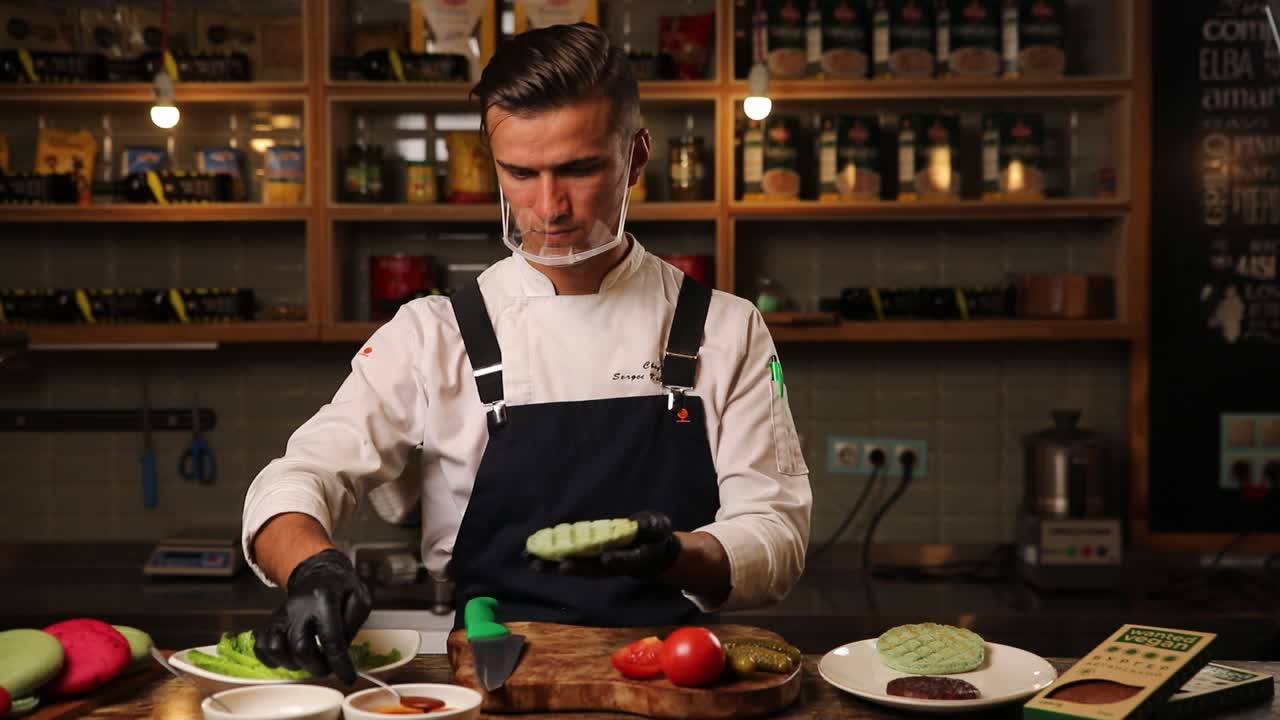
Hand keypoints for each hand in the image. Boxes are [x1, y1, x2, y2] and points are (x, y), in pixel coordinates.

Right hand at [254, 548, 371, 683]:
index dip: (340, 663)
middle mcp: (298, 607)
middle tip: (328, 668)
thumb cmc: (341, 587)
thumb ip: (354, 620)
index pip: (331, 638)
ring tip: (308, 661)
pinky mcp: (272, 622)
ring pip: (276, 648)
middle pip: (300, 648)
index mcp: (324, 599)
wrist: (318, 572)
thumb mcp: (360, 596)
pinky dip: (271, 659)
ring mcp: (282, 614)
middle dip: (316, 666)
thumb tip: (341, 644)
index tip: (348, 678)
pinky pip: (261, 645)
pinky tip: (288, 659)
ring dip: (293, 663)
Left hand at [524, 511, 681, 579]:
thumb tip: (638, 524)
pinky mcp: (586, 557)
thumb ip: (650, 526)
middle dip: (576, 567)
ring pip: (575, 566)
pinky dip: (550, 557)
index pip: (625, 560)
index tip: (607, 558)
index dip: (617, 560)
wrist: (649, 551)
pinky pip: (567, 557)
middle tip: (559, 566)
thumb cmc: (654, 536)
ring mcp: (596, 562)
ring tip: (534, 563)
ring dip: (555, 566)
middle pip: (593, 569)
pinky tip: (533, 554)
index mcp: (632, 558)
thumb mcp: (658, 527)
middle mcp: (611, 564)